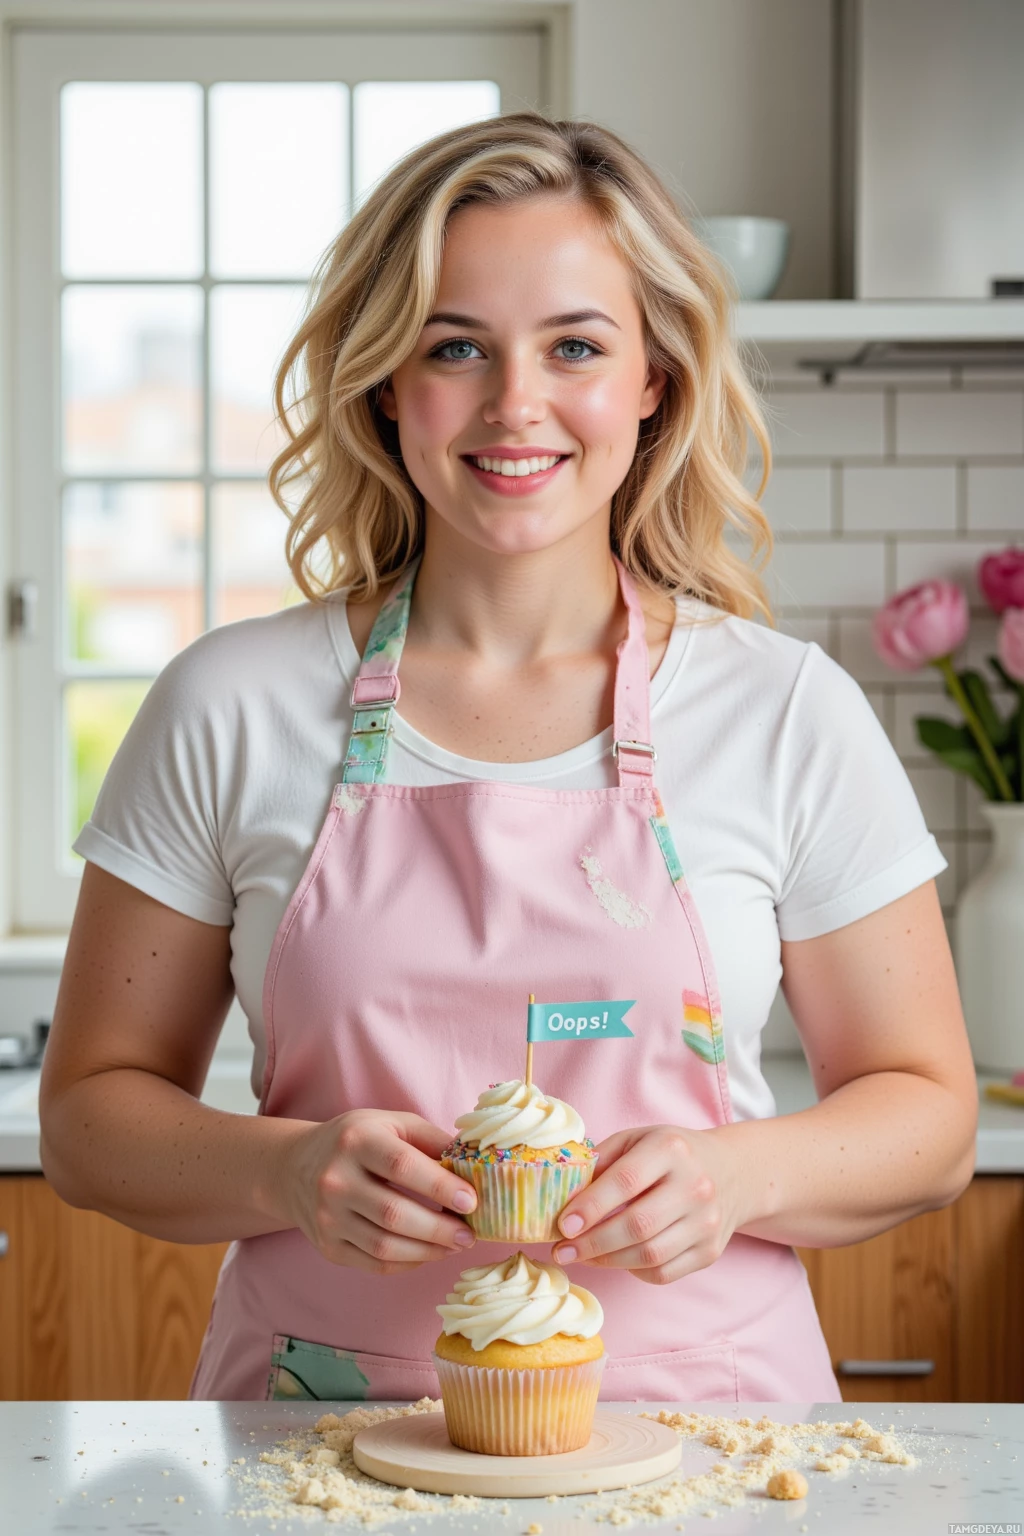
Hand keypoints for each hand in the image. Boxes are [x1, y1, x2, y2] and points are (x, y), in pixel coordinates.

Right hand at [282, 1108, 477, 1273]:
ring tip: (455, 1246)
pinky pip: (373, 1264)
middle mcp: (336, 1180)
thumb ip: (431, 1140)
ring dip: (428, 1251)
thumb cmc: (357, 1140)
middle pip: (394, 1214)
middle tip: (470, 1235)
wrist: (295, 1167)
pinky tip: (427, 1253)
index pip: (402, 1166)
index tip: (472, 1201)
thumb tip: (474, 1165)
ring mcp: (327, 1217)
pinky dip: (407, 1263)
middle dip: (440, 1229)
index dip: (440, 1187)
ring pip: (384, 1246)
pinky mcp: (327, 1247)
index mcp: (356, 1141)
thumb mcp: (391, 1123)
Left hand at [550, 1124, 741, 1284]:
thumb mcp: (637, 1139)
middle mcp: (694, 1186)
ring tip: (581, 1257)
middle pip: (637, 1225)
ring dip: (607, 1261)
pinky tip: (617, 1259)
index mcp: (671, 1149)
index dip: (591, 1206)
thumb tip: (565, 1196)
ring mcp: (706, 1222)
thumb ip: (602, 1161)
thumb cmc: (671, 1154)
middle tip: (562, 1250)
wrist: (731, 1172)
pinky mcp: (710, 1251)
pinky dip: (633, 1270)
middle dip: (592, 1243)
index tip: (562, 1225)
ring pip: (649, 1254)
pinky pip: (664, 1273)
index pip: (626, 1181)